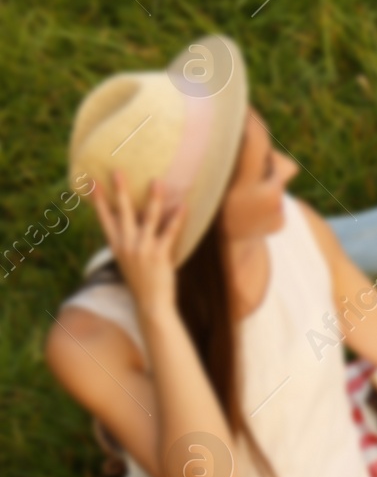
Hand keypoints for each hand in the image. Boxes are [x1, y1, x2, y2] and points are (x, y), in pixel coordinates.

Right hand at [90, 171, 187, 315]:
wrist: (150, 304)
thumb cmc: (142, 282)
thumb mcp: (129, 260)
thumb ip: (130, 242)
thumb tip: (138, 223)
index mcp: (117, 246)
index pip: (105, 218)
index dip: (99, 200)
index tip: (92, 183)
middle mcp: (127, 245)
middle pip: (123, 212)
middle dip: (120, 191)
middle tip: (117, 171)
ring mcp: (143, 249)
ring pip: (149, 217)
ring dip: (154, 198)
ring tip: (157, 181)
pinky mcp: (160, 254)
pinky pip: (170, 232)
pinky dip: (177, 218)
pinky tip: (184, 206)